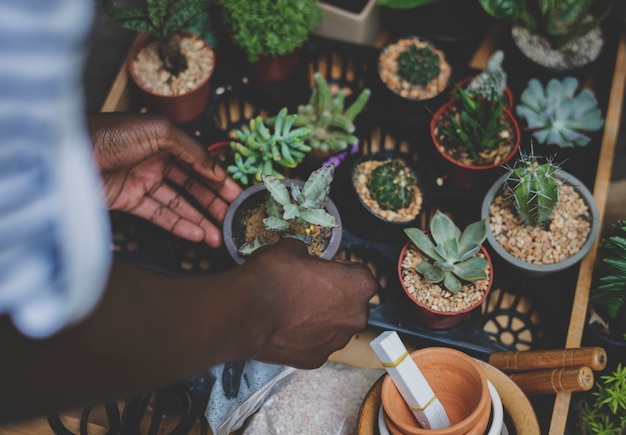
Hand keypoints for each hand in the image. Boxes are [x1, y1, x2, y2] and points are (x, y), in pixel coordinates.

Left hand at [87, 112, 241, 246]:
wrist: (67, 154)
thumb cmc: (109, 134)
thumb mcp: (158, 131)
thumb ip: (191, 150)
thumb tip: (215, 170)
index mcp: (163, 140)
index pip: (199, 163)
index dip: (219, 180)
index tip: (238, 196)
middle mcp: (154, 160)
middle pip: (192, 185)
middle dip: (214, 203)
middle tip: (233, 219)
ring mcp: (141, 182)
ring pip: (179, 204)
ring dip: (200, 220)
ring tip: (219, 235)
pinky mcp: (128, 201)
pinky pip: (159, 215)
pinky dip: (179, 225)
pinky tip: (197, 234)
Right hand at [239, 239, 377, 368]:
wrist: (246, 312)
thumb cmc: (273, 277)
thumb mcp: (292, 248)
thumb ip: (307, 255)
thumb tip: (302, 259)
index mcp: (359, 285)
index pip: (361, 274)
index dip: (341, 270)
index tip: (326, 270)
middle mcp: (355, 317)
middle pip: (352, 304)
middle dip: (335, 297)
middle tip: (310, 289)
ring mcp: (336, 342)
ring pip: (334, 327)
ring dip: (321, 318)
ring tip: (294, 310)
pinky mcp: (316, 360)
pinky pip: (315, 344)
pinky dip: (305, 337)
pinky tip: (287, 327)